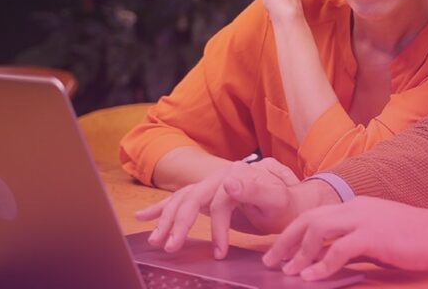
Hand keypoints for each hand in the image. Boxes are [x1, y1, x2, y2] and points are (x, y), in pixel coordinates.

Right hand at [134, 158, 298, 254]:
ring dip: (165, 220)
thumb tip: (229, 183)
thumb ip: (254, 189)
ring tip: (155, 241)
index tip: (219, 252)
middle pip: (192, 199)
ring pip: (181, 201)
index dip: (218, 228)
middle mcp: (217, 177)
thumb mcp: (275, 197)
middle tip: (171, 247)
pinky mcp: (202, 195)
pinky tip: (142, 216)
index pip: (218, 202)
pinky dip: (159, 209)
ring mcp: (208, 186)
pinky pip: (177, 200)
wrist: (285, 199)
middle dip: (179, 224)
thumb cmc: (282, 202)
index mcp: (235, 175)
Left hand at [261, 197, 427, 280]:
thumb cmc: (415, 238)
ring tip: (288, 271)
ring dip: (299, 253)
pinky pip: (339, 249)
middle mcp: (356, 208)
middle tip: (271, 261)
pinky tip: (312, 277)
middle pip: (309, 219)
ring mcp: (364, 219)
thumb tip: (328, 259)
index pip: (315, 215)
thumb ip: (354, 244)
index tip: (278, 251)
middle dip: (286, 241)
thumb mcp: (378, 237)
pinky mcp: (374, 235)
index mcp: (356, 206)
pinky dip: (322, 264)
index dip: (293, 232)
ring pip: (318, 230)